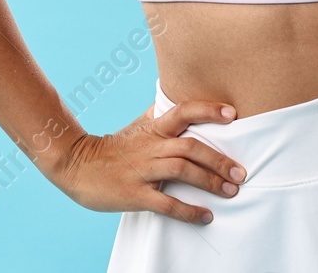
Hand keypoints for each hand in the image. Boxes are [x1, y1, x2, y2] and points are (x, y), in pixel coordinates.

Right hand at [48, 99, 245, 223]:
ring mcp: (142, 170)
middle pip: (190, 146)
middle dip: (218, 159)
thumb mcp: (136, 128)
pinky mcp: (134, 194)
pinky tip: (205, 215)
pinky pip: (166, 202)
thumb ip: (159, 118)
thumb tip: (178, 102)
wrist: (76, 165)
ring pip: (182, 170)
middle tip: (240, 172)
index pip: (183, 111)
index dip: (208, 110)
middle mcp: (150, 147)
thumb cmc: (112, 148)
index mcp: (152, 129)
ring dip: (209, 181)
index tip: (233, 114)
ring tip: (231, 191)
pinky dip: (188, 210)